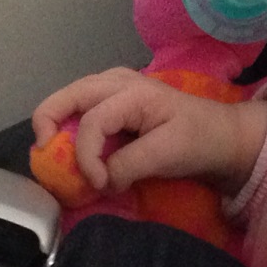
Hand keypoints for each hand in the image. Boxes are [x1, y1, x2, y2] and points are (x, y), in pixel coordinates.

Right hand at [31, 69, 266, 195]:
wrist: (222, 135)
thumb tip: (99, 180)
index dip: (86, 157)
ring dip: (57, 123)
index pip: (92, 123)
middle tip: (44, 155)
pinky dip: (70, 124)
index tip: (97, 184)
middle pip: (67, 96)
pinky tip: (75, 147)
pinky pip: (81, 106)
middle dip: (47, 124)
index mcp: (132, 93)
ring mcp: (114, 86)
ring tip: (55, 153)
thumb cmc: (198, 140)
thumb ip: (128, 165)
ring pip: (69, 98)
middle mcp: (117, 82)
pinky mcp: (115, 99)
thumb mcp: (167, 154)